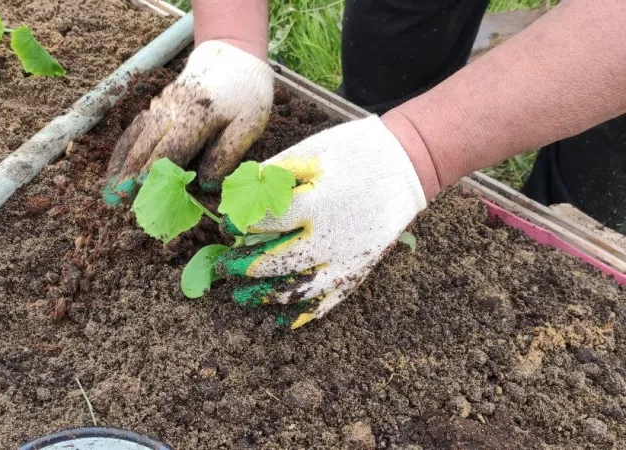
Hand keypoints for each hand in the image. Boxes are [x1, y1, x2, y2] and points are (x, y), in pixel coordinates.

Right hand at [104, 40, 273, 205]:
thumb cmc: (245, 95)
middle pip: (146, 146)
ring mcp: (159, 107)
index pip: (170, 150)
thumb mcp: (248, 124)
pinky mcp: (155, 108)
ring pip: (134, 138)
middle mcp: (171, 111)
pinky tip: (115, 170)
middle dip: (130, 175)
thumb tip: (207, 183)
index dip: (154, 173)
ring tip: (109, 192)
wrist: (231, 57)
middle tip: (118, 202)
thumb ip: (227, 153)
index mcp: (196, 117)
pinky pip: (133, 131)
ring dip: (121, 165)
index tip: (141, 193)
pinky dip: (122, 151)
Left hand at [215, 116, 426, 328]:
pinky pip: (330, 301)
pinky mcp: (361, 270)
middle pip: (274, 262)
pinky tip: (283, 319)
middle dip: (242, 266)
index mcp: (315, 204)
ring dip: (266, 296)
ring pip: (299, 290)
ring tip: (243, 296)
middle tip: (223, 266)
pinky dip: (304, 313)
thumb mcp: (310, 152)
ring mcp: (348, 260)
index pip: (263, 223)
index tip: (227, 226)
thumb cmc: (353, 153)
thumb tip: (236, 194)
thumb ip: (271, 174)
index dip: (238, 226)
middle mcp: (331, 238)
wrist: (407, 164)